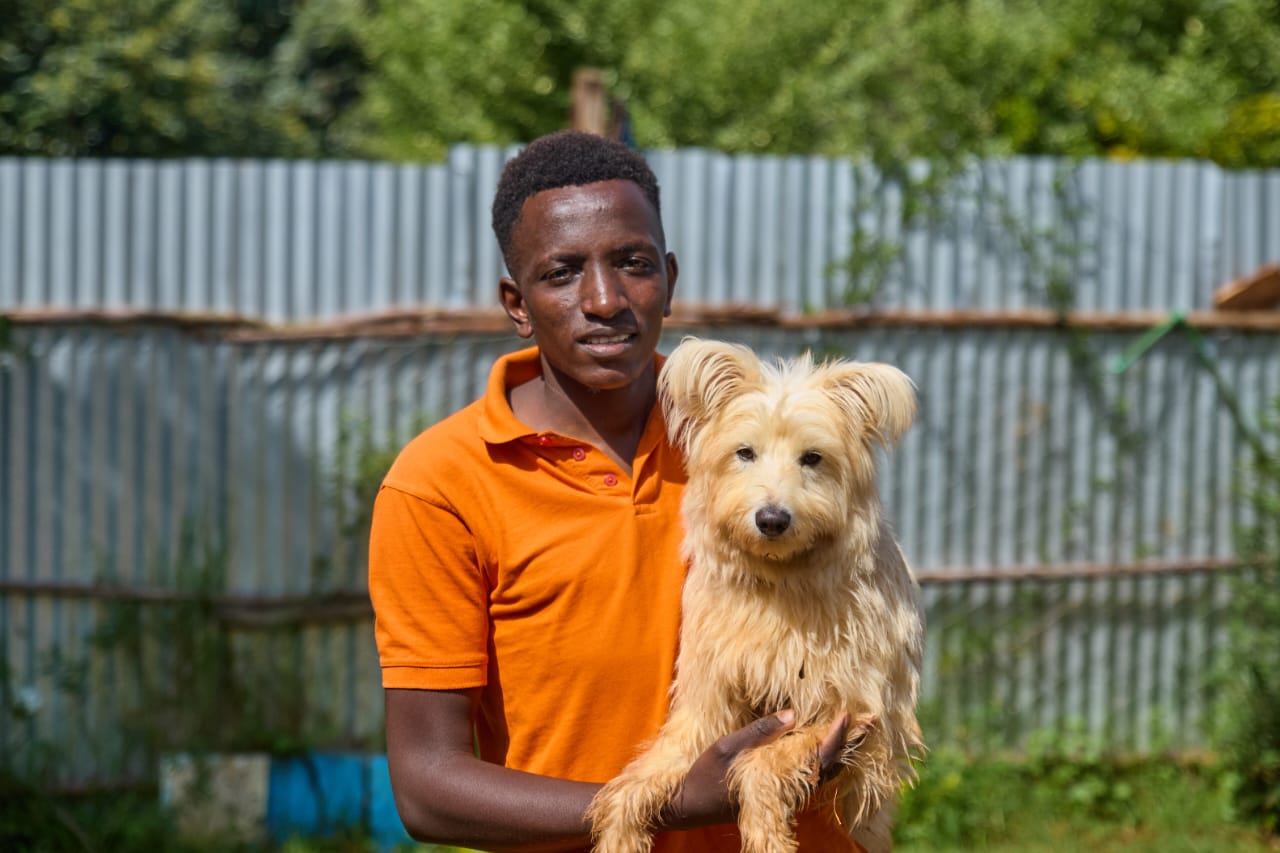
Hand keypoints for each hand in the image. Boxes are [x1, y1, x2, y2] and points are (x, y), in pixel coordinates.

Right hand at [661, 710, 874, 828]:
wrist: (691, 807)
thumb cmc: (706, 776)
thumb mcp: (727, 747)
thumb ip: (760, 732)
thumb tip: (793, 714)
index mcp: (779, 776)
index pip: (819, 757)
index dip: (836, 736)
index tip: (848, 715)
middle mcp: (789, 789)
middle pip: (831, 766)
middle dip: (851, 743)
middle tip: (872, 721)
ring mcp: (786, 792)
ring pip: (825, 772)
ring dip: (842, 749)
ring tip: (858, 728)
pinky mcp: (781, 791)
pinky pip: (812, 774)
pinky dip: (827, 756)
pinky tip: (830, 742)